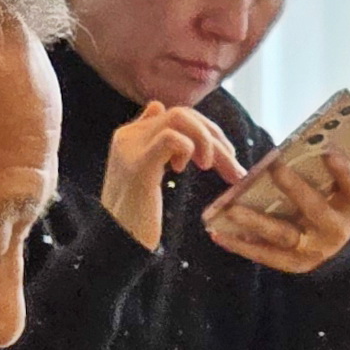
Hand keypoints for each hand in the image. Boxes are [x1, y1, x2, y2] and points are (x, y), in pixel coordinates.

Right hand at [99, 103, 240, 251]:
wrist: (115, 242)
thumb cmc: (136, 214)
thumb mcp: (145, 171)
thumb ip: (151, 142)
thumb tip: (157, 107)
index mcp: (132, 134)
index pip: (176, 113)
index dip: (205, 128)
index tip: (225, 154)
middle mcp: (129, 135)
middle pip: (183, 114)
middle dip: (215, 137)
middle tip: (234, 168)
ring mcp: (131, 148)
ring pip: (179, 117)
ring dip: (207, 139)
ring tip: (211, 166)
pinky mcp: (139, 165)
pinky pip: (171, 138)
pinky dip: (189, 149)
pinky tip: (183, 170)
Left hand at [206, 152, 349, 273]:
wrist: (336, 250)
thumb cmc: (333, 207)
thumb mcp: (341, 189)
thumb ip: (329, 170)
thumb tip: (308, 142)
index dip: (343, 170)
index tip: (329, 152)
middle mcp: (333, 230)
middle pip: (315, 208)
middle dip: (296, 188)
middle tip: (277, 168)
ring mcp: (311, 250)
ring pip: (282, 235)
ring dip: (256, 221)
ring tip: (231, 211)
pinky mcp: (291, 264)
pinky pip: (264, 254)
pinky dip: (241, 244)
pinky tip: (218, 233)